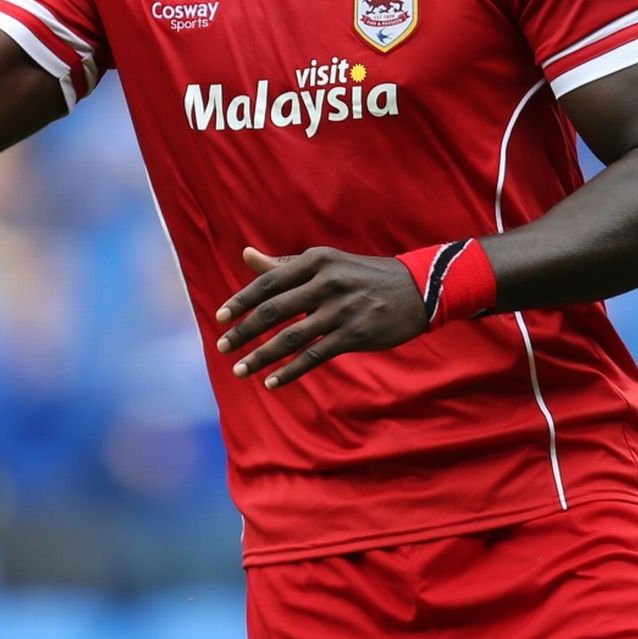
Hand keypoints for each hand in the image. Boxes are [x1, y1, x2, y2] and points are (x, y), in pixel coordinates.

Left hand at [212, 245, 427, 387]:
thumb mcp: (326, 262)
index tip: (219, 318)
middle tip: (222, 346)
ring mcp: (341, 310)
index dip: (241, 301)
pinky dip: (289, 372)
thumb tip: (246, 255)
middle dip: (244, 331)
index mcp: (316, 261)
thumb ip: (284, 264)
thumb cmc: (362, 275)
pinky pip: (314, 356)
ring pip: (290, 338)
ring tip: (239, 370)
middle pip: (274, 310)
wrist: (418, 289)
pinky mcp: (354, 334)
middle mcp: (326, 283)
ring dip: (261, 356)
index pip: (268, 282)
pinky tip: (271, 382)